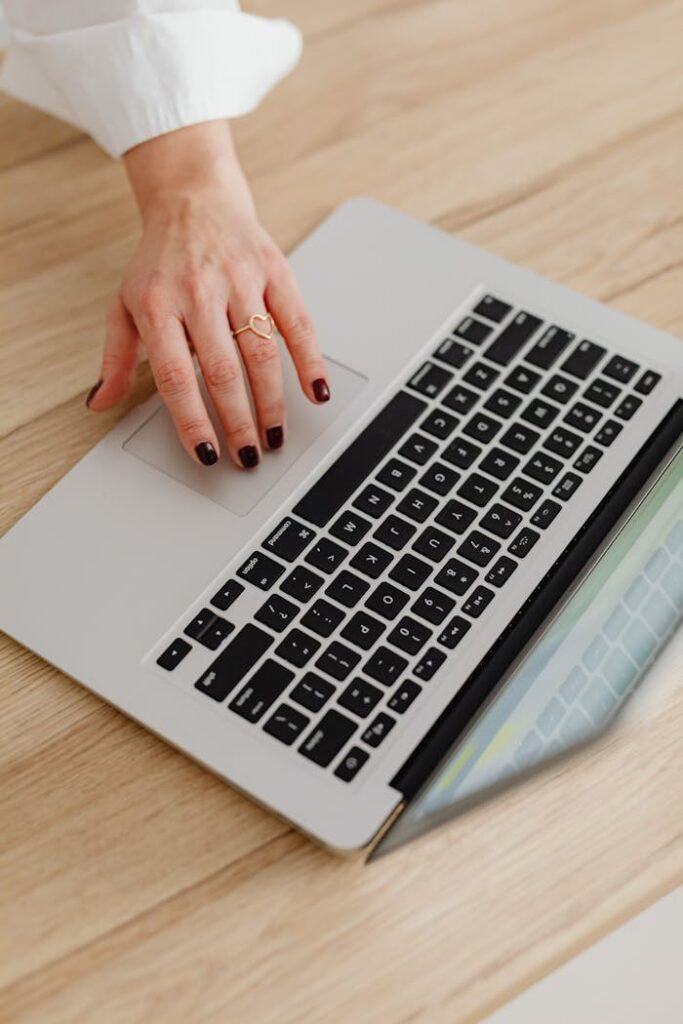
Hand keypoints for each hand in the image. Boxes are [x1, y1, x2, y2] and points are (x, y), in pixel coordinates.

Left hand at [86, 122, 328, 467]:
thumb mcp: (125, 305)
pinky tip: (316, 391)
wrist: (192, 200)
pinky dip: (310, 360)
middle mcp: (198, 292)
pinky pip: (297, 322)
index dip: (193, 420)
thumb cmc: (160, 262)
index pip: (176, 377)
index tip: (208, 453)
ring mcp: (240, 280)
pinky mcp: (274, 271)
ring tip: (274, 437)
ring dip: (271, 402)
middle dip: (238, 422)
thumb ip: (116, 359)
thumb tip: (100, 404)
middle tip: (247, 457)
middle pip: (222, 370)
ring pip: (261, 351)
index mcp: (158, 306)